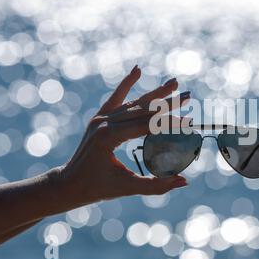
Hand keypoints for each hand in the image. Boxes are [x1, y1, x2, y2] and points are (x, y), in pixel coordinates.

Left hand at [60, 65, 189, 202]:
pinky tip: (137, 70)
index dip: (169, 124)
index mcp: (109, 137)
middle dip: (167, 102)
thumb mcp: (127, 187)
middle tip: (189, 96)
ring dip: (155, 93)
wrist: (69, 183)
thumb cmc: (97, 188)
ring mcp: (100, 118)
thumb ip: (156, 185)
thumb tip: (184, 181)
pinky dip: (127, 84)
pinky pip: (116, 97)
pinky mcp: (99, 117)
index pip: (146, 126)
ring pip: (133, 102)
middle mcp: (104, 122)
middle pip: (142, 109)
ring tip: (174, 83)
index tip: (189, 121)